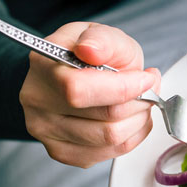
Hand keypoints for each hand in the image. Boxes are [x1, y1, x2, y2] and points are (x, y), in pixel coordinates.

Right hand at [19, 22, 160, 167]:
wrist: (69, 75)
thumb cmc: (88, 56)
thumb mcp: (100, 34)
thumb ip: (101, 39)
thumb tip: (90, 49)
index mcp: (44, 66)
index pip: (80, 90)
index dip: (124, 87)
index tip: (146, 79)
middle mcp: (37, 101)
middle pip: (105, 117)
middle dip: (140, 102)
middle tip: (149, 88)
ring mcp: (46, 131)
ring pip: (111, 138)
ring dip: (139, 120)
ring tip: (142, 102)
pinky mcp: (62, 151)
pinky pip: (110, 153)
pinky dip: (132, 136)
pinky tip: (130, 119)